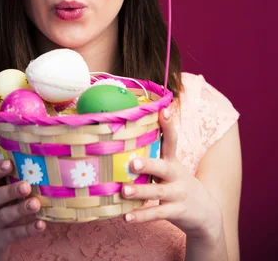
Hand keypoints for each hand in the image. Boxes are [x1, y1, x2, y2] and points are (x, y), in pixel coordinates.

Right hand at [0, 159, 45, 256]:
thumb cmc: (2, 211)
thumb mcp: (4, 197)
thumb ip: (17, 182)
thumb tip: (44, 161)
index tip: (9, 163)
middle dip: (11, 190)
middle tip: (26, 186)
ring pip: (5, 215)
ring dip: (20, 209)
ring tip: (36, 204)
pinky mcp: (0, 240)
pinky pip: (13, 234)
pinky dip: (27, 230)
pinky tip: (41, 225)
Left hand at [121, 107, 221, 238]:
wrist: (206, 213)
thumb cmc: (179, 184)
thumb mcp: (173, 167)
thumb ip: (156, 155)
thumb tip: (129, 136)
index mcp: (173, 161)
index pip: (172, 140)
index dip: (168, 126)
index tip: (164, 111)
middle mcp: (176, 175)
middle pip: (163, 168)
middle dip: (148, 164)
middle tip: (133, 162)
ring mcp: (177, 194)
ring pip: (158, 192)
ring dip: (140, 192)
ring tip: (123, 191)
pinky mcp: (176, 212)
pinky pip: (158, 213)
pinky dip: (142, 216)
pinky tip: (127, 217)